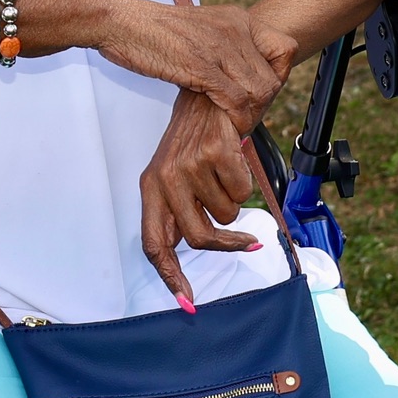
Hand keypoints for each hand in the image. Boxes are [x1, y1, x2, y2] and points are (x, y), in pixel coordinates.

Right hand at [92, 0, 295, 126]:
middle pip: (272, 77)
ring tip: (235, 122)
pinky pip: (235, 99)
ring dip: (250, 114)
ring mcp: (219, 46)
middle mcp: (234, 28)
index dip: (277, 75)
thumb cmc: (152, 31)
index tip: (259, 92)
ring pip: (258, 91)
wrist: (120, 23)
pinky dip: (236, 117)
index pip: (284, 49)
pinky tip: (225, 122)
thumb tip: (241, 78)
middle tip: (244, 116)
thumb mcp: (201, 30)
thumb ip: (225, 47)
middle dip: (262, 103)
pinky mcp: (202, 65)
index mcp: (236, 18)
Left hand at [140, 92, 259, 300]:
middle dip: (226, 244)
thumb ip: (176, 210)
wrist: (210, 96)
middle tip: (246, 240)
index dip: (169, 275)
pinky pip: (242, 192)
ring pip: (226, 214)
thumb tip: (184, 251)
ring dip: (234, 201)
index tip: (187, 300)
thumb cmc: (195, 140)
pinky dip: (245, 182)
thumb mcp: (173, 174)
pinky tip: (234, 160)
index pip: (154, 242)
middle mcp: (165, 179)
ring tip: (225, 174)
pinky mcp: (214, 154)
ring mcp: (189, 167)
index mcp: (151, 188)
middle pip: (197, 237)